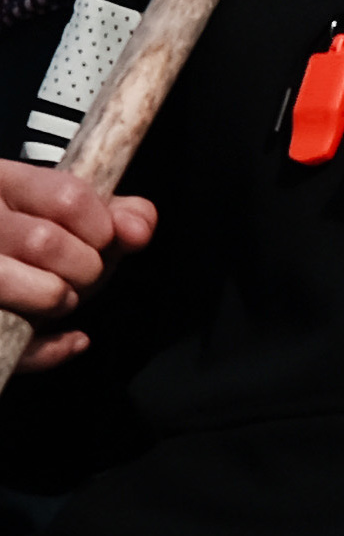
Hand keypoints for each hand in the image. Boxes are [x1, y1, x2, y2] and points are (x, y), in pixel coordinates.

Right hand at [0, 160, 149, 366]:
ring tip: (58, 297)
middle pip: (48, 243)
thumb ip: (114, 214)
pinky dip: (52, 350)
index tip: (100, 239)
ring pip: (41, 290)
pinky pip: (22, 347)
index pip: (69, 197)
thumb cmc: (30, 245)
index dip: (102, 227)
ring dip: (64, 300)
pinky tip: (65, 339)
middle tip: (79, 273)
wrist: (0, 280)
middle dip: (86, 267)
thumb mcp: (70, 216)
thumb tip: (139, 229)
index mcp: (3, 185)